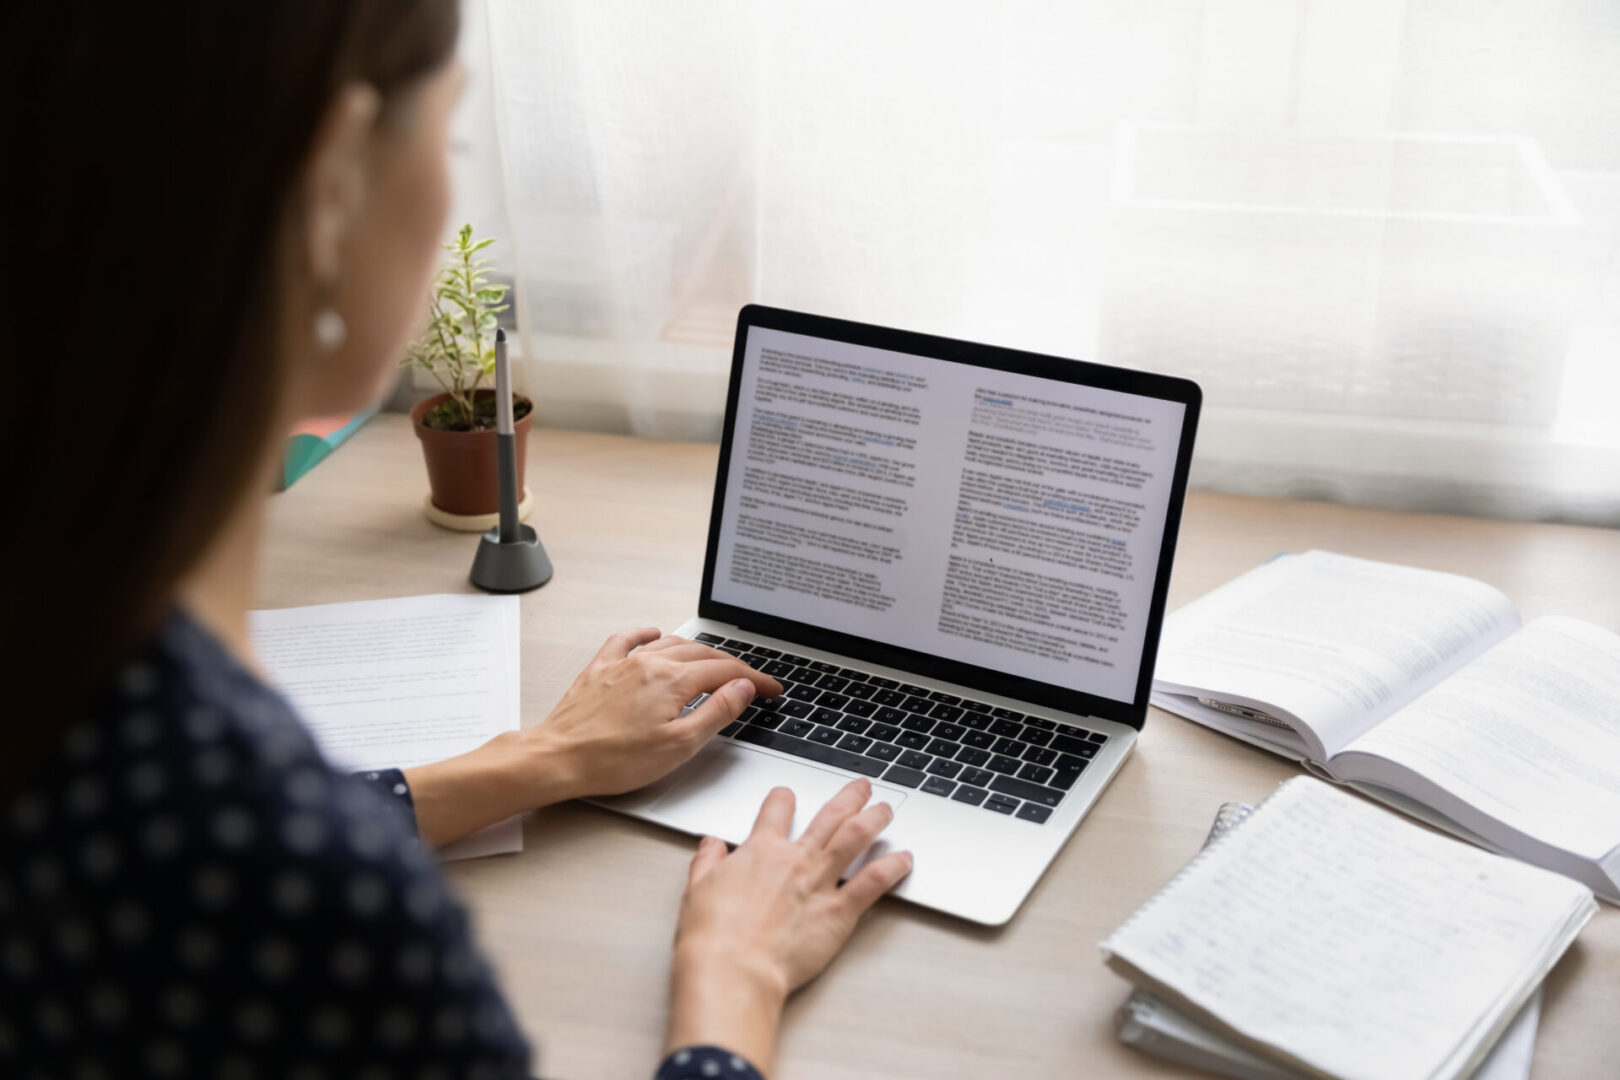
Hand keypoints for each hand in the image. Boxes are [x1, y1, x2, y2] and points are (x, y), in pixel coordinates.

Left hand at [404, 628, 779, 846]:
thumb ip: (716, 712)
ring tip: (716, 662)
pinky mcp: (601, 669)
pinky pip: (627, 639)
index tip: (771, 689)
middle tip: (752, 682)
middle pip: (703, 655)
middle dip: (734, 666)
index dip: (755, 680)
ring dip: (700, 651)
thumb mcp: (679, 745)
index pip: (726, 672)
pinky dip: (647, 634)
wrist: (558, 758)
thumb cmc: (614, 760)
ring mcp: (623, 663)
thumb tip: (742, 689)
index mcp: (673, 680)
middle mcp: (650, 662)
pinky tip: (654, 633)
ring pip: (671, 644)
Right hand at [664, 780, 913, 1069]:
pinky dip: (892, 867)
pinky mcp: (839, 912)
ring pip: (856, 837)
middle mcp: (795, 859)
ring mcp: (820, 882)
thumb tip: (710, 844)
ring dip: (875, 819)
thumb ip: (707, 862)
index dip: (783, 798)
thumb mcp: (697, 890)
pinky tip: (905, 860)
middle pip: (829, 815)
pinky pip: (873, 882)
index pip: (777, 810)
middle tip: (862, 788)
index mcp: (760, 851)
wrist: (733, 968)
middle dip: (849, 797)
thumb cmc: (713, 936)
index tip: (788, 795)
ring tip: (887, 809)